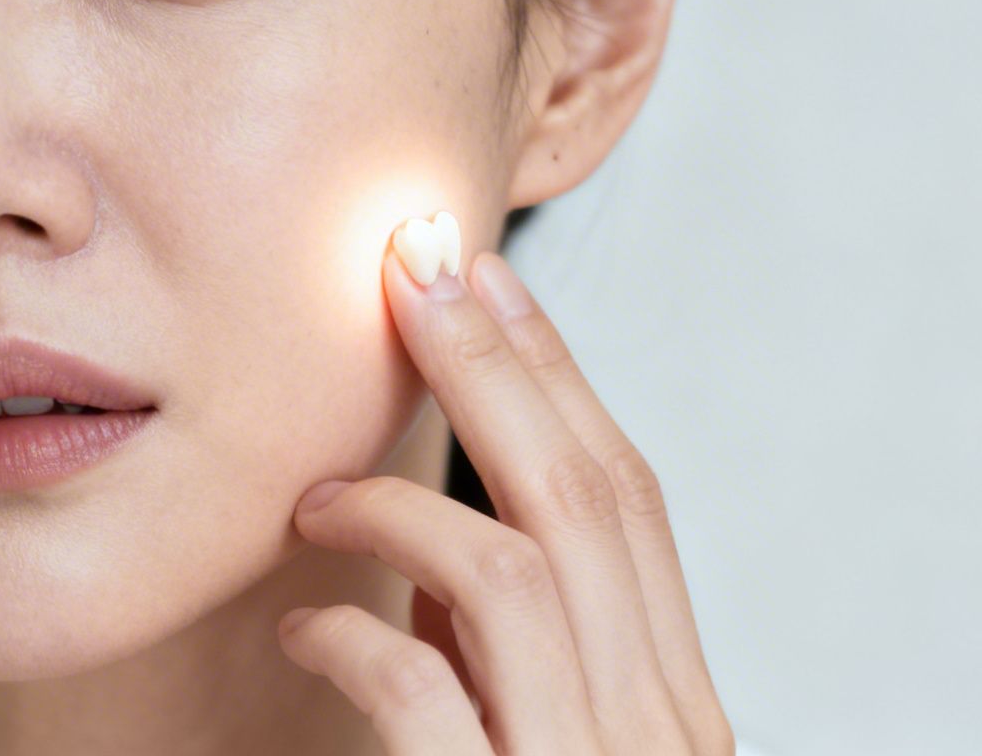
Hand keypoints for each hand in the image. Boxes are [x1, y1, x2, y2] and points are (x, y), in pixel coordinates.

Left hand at [277, 242, 735, 753]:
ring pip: (505, 570)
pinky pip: (415, 684)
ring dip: (396, 506)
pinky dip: (350, 635)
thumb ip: (511, 648)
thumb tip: (444, 535)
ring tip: (317, 502)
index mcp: (676, 705)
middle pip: (579, 499)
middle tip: (408, 273)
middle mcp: (653, 734)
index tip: (488, 277)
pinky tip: (306, 631)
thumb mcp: (543, 742)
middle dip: (487, 368)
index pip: (629, 500)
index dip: (557, 373)